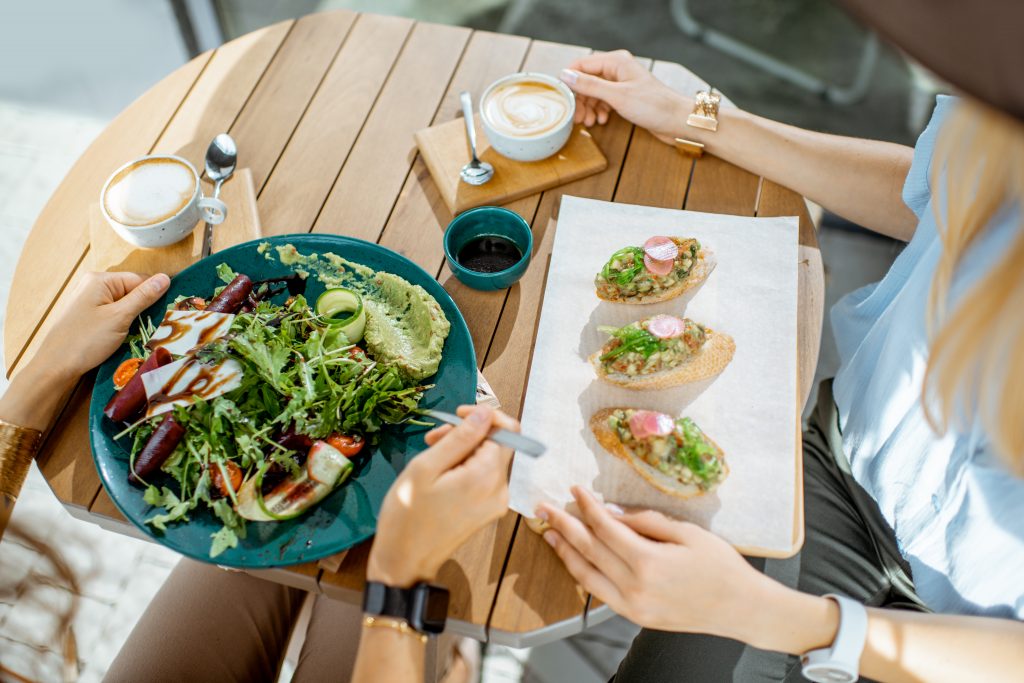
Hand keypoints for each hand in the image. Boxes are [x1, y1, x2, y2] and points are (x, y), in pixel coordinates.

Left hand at [33, 271, 169, 379]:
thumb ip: (143, 296)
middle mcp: (94, 285)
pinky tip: (127, 336)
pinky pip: (114, 313)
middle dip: (145, 307)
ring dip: (135, 318)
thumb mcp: (120, 317)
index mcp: (100, 279)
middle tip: (157, 325)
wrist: (55, 366)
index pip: (140, 279)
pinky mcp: (88, 315)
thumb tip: (165, 278)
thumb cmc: (86, 340)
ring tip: (142, 332)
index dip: (155, 295)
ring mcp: (90, 300)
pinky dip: (124, 323)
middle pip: (132, 290)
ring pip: (124, 304)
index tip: (169, 313)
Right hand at [367, 405, 517, 586]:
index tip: (458, 415)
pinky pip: (483, 478)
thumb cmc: (407, 516)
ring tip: (432, 456)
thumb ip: (460, 438)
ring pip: (488, 460)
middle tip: (434, 438)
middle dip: (468, 434)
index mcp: (486, 477)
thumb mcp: (426, 468)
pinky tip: (440, 474)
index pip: (508, 430)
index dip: (483, 416)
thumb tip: (484, 412)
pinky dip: (465, 468)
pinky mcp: (487, 511)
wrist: (404, 561)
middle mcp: (499, 491)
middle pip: (498, 444)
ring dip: (463, 451)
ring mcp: (495, 503)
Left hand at [537, 486, 776, 638]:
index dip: (587, 506)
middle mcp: (635, 587)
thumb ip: (645, 521)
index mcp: (649, 562)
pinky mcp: (635, 617)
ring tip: (549, 532)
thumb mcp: (687, 533)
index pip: (605, 528)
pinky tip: (574, 560)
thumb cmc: (721, 566)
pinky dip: (583, 574)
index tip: (575, 489)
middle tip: (544, 507)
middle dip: (563, 525)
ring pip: (586, 575)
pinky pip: (599, 593)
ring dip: (565, 552)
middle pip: (589, 550)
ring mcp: (633, 606)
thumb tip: (609, 511)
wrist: (741, 609)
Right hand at [560, 50, 690, 143]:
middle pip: (586, 80)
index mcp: (616, 61)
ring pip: (594, 93)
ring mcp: (621, 83)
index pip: (581, 64)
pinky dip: (599, 111)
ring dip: (588, 107)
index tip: (562, 99)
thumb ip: (590, 86)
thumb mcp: (617, 96)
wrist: (677, 121)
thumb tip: (565, 76)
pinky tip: (601, 121)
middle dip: (580, 99)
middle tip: (576, 117)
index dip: (569, 81)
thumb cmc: (654, 106)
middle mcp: (617, 69)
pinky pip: (604, 101)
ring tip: (589, 122)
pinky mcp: (625, 97)